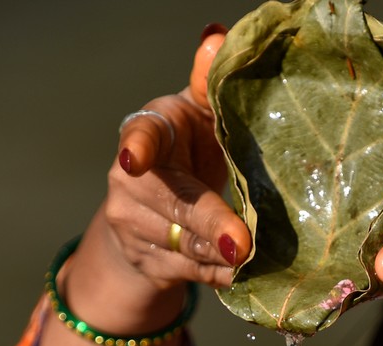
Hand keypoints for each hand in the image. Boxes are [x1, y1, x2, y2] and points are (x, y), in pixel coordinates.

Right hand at [98, 27, 249, 294]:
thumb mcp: (200, 115)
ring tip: (252, 255)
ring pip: (183, 244)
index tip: (133, 160)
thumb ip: (209, 82)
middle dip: (209, 222)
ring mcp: (132, 225)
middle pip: (173, 203)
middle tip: (242, 241)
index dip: (137, 148)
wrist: (148, 215)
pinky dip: (219, 274)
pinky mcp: (146, 262)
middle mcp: (130, 181)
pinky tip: (243, 274)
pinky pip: (188, 273)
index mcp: (149, 132)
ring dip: (221, 252)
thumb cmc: (186, 150)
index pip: (140, 136)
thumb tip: (217, 35)